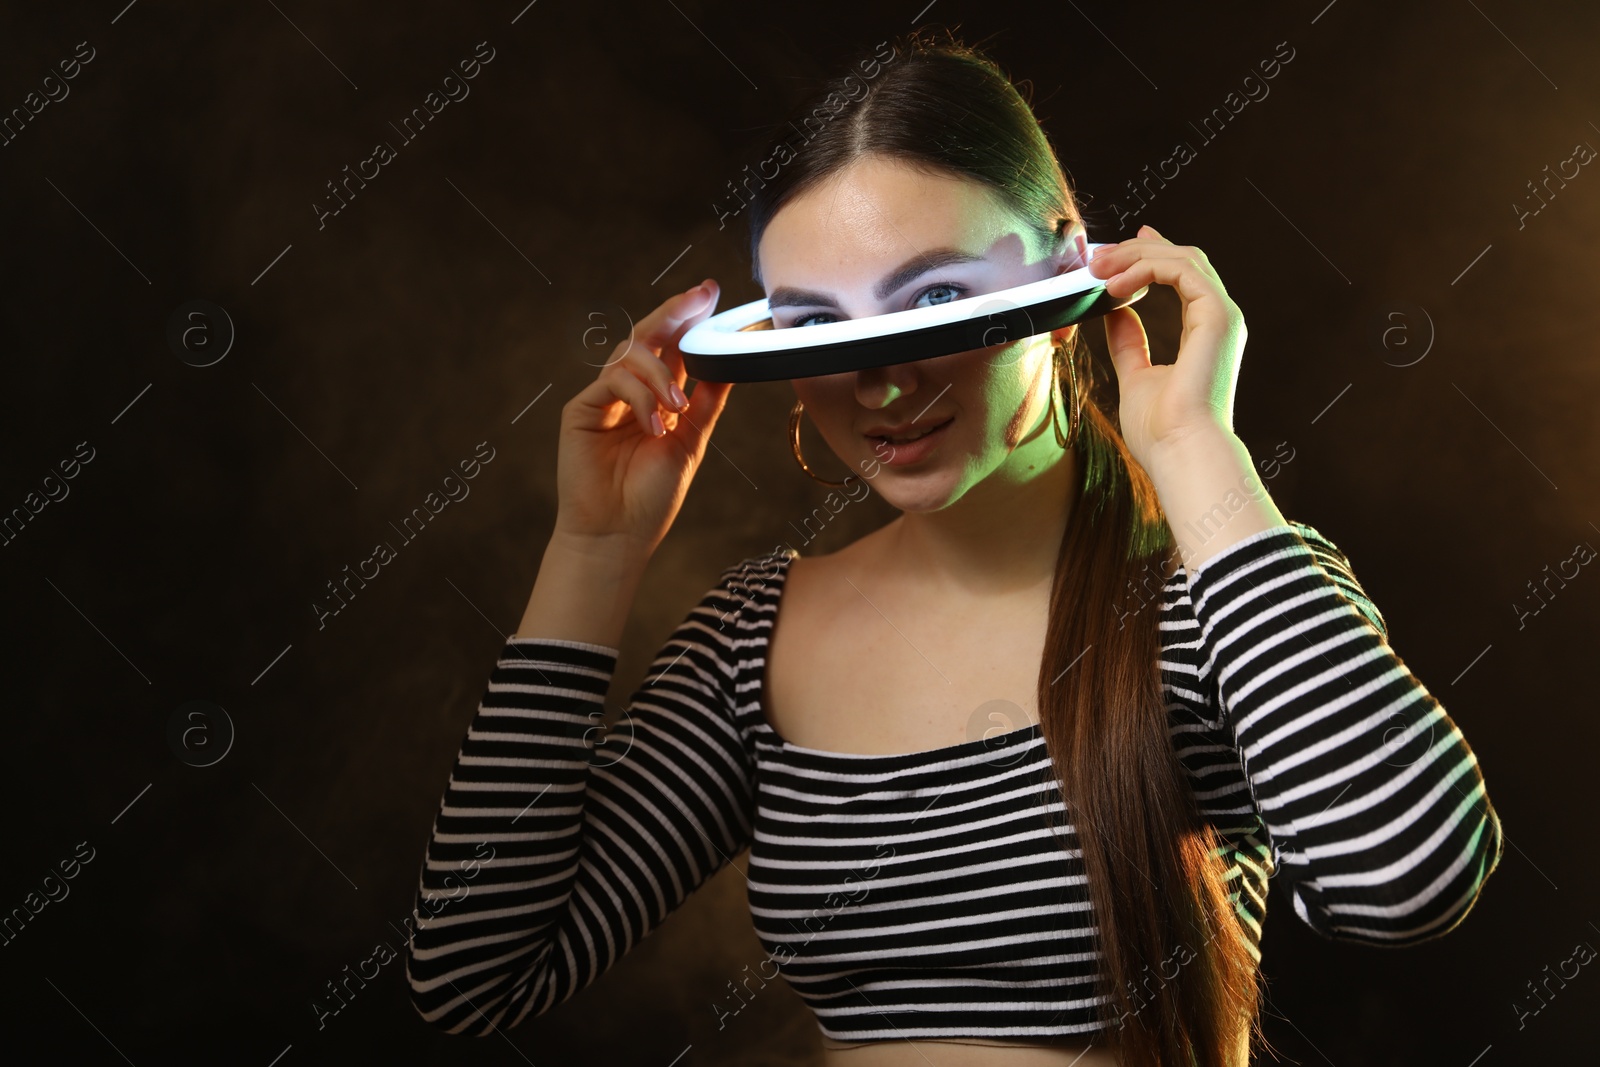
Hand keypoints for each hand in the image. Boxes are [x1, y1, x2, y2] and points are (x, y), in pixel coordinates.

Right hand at [554, 280, 733, 555]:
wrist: (619, 535)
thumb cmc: (651, 496)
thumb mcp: (692, 441)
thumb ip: (708, 400)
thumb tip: (730, 361)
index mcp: (655, 397)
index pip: (671, 347)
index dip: (688, 319)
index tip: (710, 293)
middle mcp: (628, 392)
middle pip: (647, 337)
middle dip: (674, 313)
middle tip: (699, 297)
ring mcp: (603, 399)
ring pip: (630, 355)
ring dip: (660, 374)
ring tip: (677, 407)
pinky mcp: (581, 410)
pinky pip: (613, 381)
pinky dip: (639, 396)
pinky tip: (654, 425)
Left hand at [1085, 225, 1244, 470]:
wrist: (1182, 453)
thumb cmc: (1163, 432)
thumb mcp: (1135, 377)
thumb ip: (1129, 344)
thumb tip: (1115, 312)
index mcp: (1204, 333)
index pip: (1182, 277)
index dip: (1152, 255)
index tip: (1119, 248)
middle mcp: (1218, 320)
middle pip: (1183, 260)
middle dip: (1138, 250)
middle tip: (1098, 256)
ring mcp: (1222, 315)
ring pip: (1183, 258)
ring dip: (1137, 256)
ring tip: (1099, 268)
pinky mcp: (1217, 315)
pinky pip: (1181, 271)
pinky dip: (1146, 269)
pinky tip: (1116, 285)